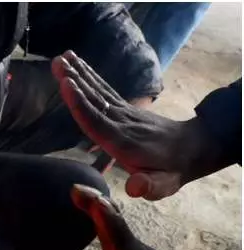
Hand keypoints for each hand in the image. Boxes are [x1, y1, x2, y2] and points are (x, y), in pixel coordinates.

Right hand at [53, 51, 219, 199]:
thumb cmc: (172, 171)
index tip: (67, 85)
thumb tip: (134, 188)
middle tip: (58, 62)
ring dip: (80, 74)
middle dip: (76, 82)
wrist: (193, 148)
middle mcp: (122, 124)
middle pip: (95, 101)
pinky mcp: (124, 110)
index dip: (81, 105)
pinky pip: (104, 92)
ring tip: (62, 58)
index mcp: (124, 143)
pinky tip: (78, 68)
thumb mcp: (165, 184)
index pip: (98, 122)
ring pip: (99, 92)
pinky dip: (90, 78)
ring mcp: (124, 114)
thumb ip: (149, 186)